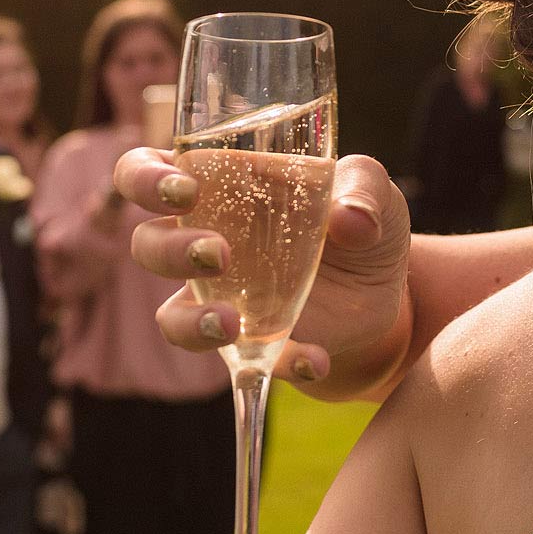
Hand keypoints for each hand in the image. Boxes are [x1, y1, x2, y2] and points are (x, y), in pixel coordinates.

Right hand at [113, 149, 414, 397]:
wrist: (386, 290)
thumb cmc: (360, 219)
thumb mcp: (372, 189)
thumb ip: (363, 188)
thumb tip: (350, 220)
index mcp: (221, 185)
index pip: (148, 170)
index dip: (146, 177)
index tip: (184, 189)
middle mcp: (206, 241)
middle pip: (148, 244)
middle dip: (170, 250)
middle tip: (218, 254)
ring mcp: (223, 299)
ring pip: (172, 316)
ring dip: (192, 322)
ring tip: (231, 322)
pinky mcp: (253, 344)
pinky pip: (244, 364)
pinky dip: (282, 363)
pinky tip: (315, 358)